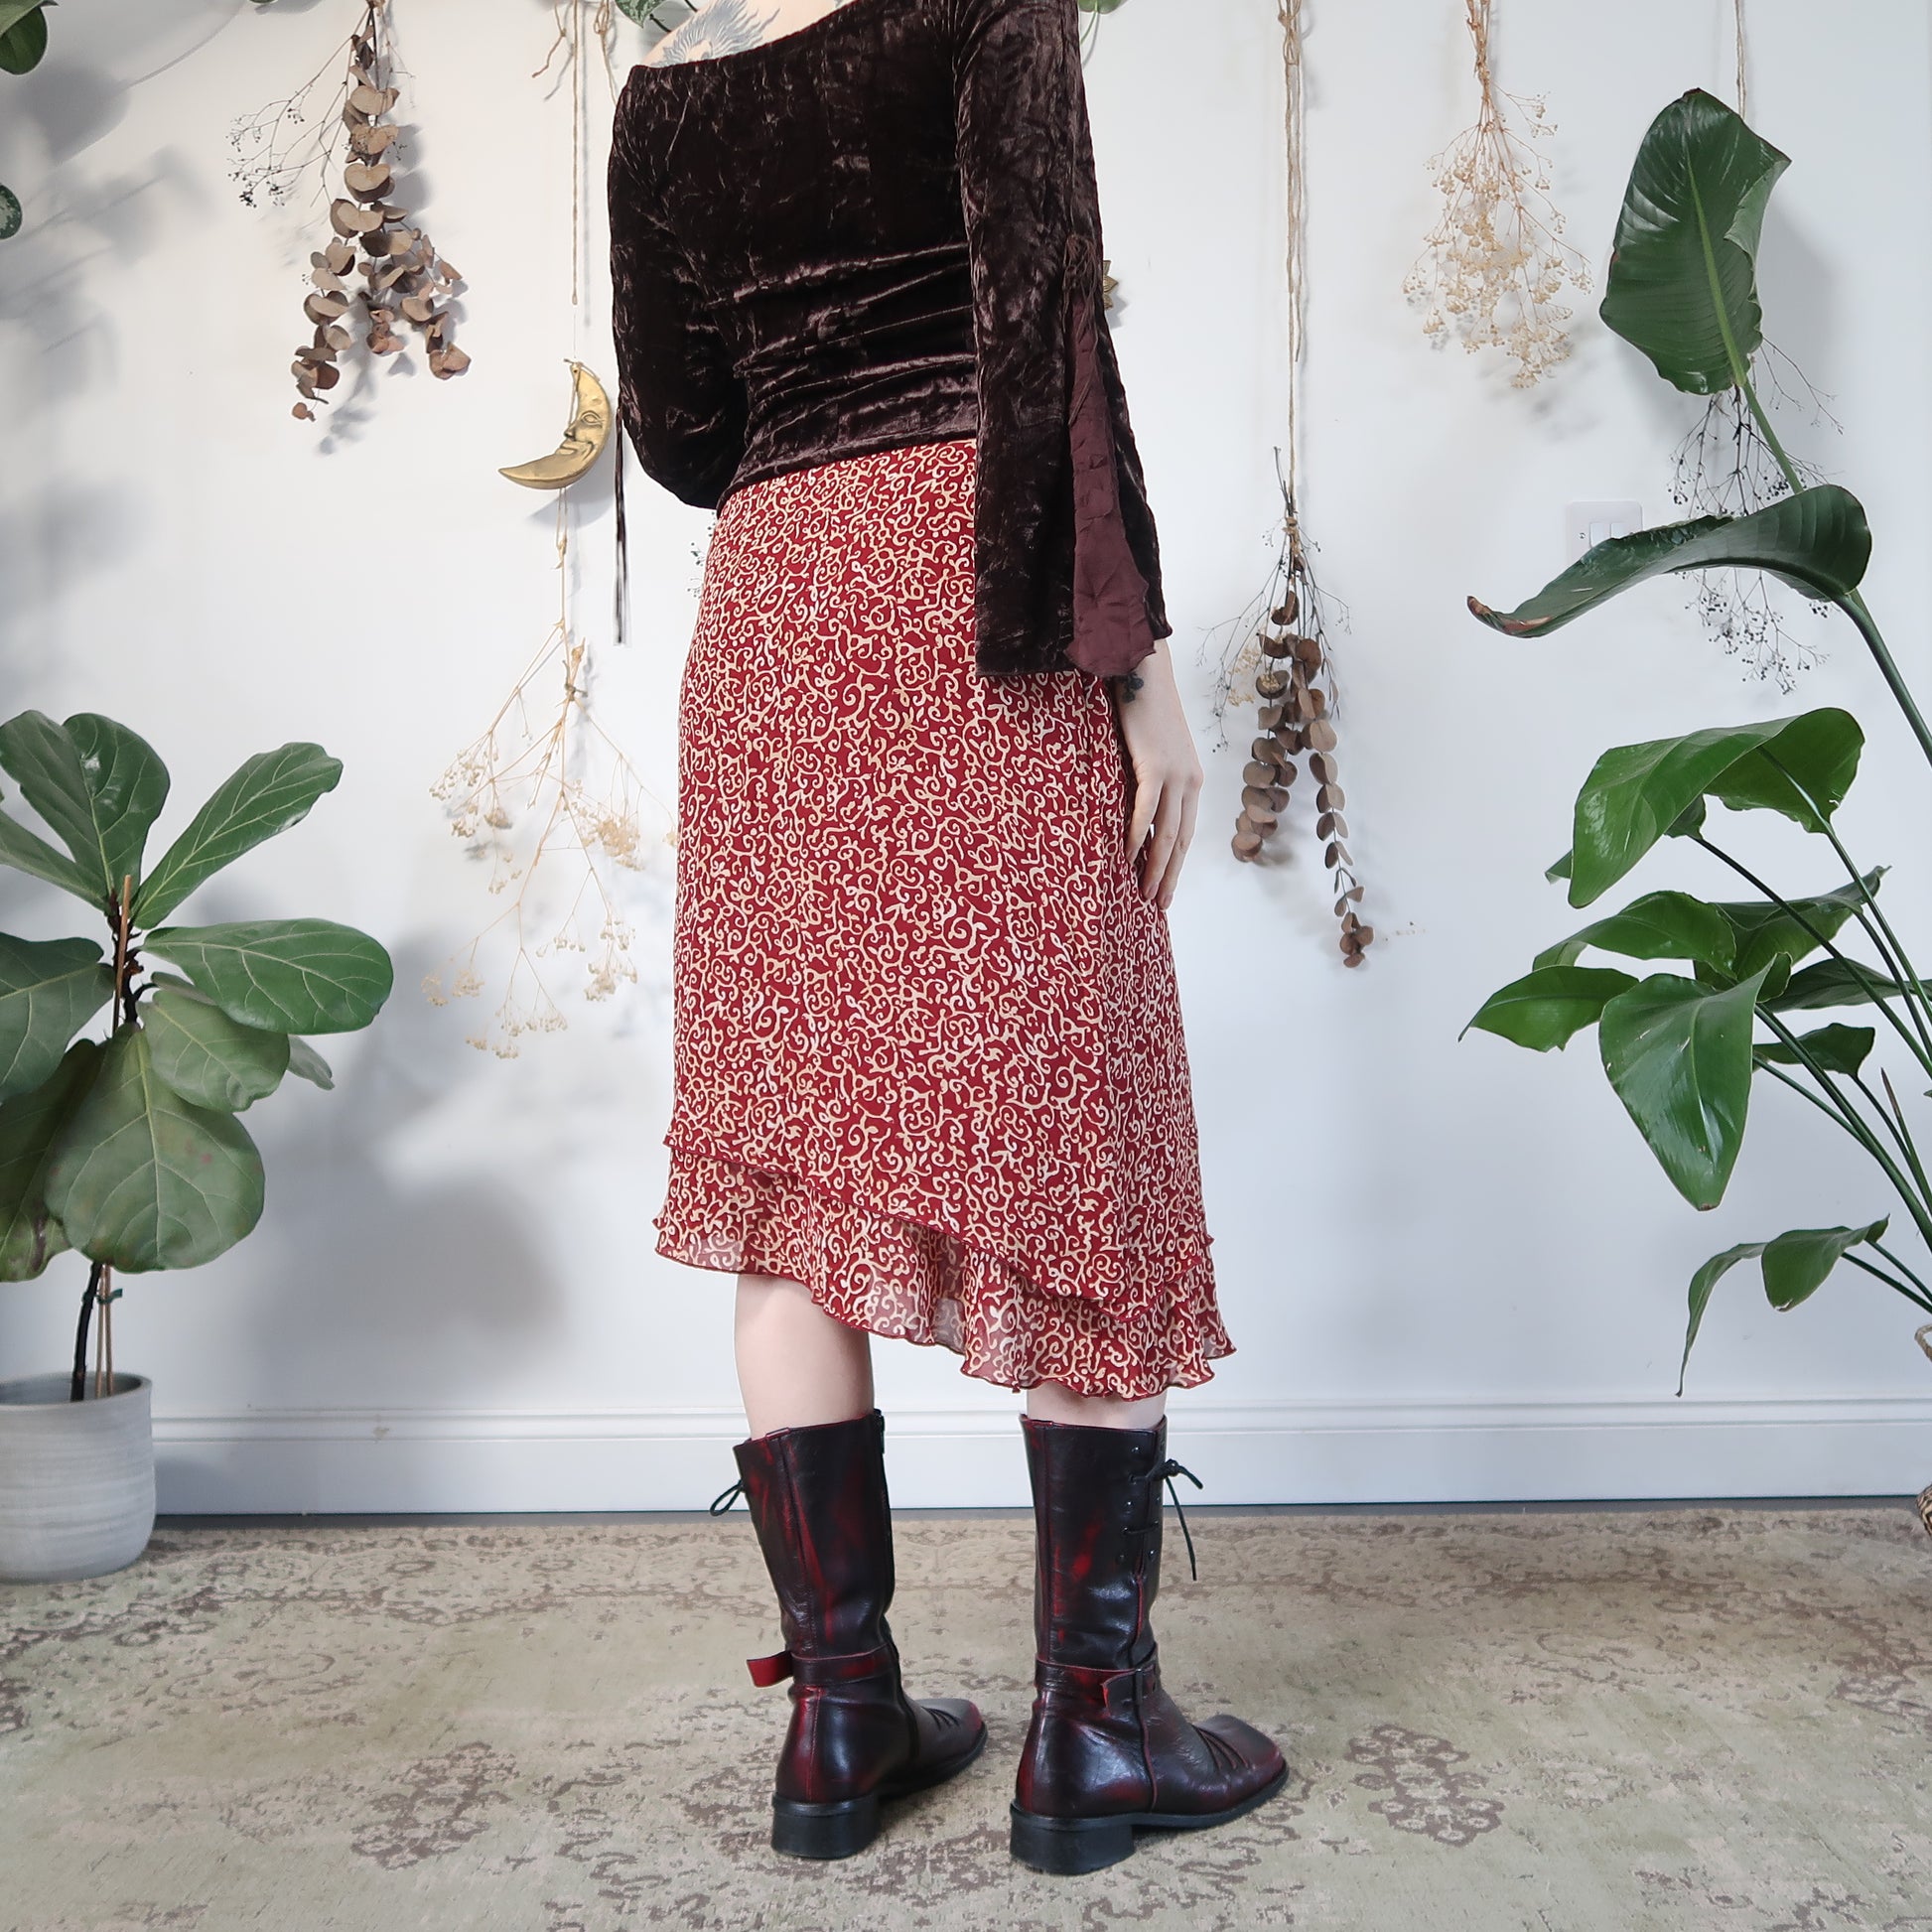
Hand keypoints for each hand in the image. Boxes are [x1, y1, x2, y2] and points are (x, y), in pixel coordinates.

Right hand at [1109, 638, 1201, 911]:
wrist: (1143, 670)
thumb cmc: (1141, 709)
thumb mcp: (1149, 751)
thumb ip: (1146, 780)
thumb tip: (1128, 810)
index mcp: (1191, 780)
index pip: (1186, 832)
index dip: (1176, 864)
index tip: (1164, 889)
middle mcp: (1190, 781)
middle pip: (1181, 841)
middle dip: (1169, 876)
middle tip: (1158, 905)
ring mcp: (1175, 774)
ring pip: (1167, 833)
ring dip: (1155, 866)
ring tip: (1144, 892)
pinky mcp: (1155, 765)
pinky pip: (1145, 810)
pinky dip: (1136, 835)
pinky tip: (1126, 856)